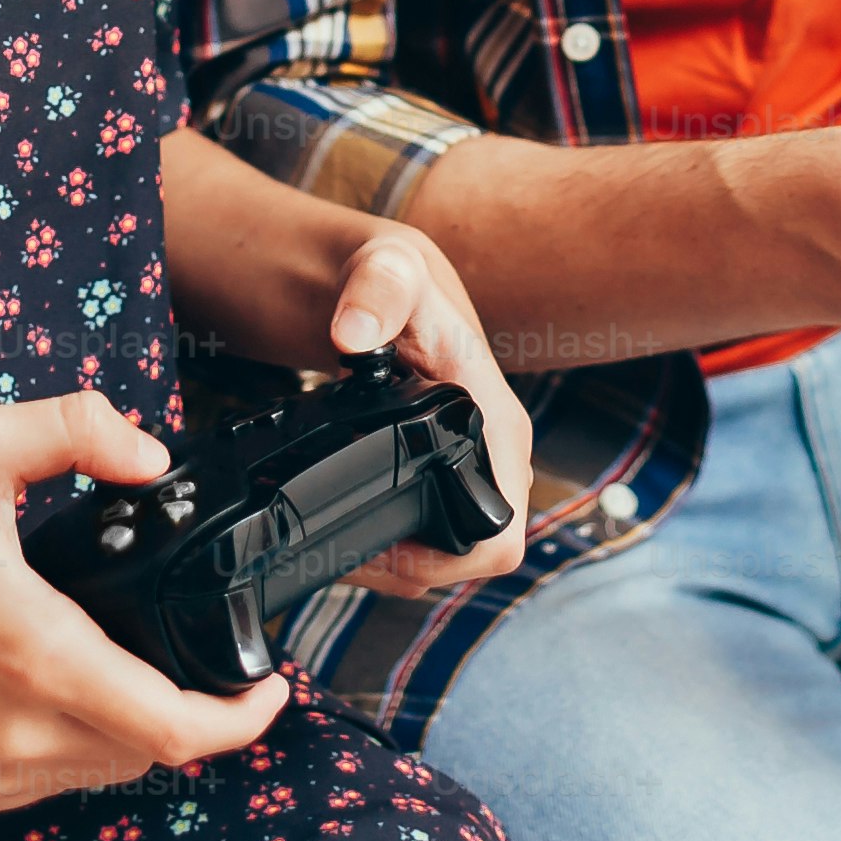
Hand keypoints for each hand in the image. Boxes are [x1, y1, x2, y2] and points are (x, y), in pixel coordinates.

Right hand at [0, 389, 282, 818]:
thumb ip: (81, 427)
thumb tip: (153, 457)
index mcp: (36, 655)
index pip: (175, 729)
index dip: (243, 721)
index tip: (273, 687)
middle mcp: (15, 731)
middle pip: (150, 748)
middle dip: (188, 703)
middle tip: (193, 647)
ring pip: (103, 769)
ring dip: (129, 723)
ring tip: (118, 654)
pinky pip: (50, 779)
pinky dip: (73, 741)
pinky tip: (53, 684)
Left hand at [314, 223, 532, 591]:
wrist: (380, 280)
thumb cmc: (392, 277)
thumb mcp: (386, 269)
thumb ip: (376, 292)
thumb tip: (353, 336)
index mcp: (497, 423)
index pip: (501, 532)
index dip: (449, 559)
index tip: (387, 547)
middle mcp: (495, 454)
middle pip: (473, 557)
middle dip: (411, 570)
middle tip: (345, 554)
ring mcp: (471, 467)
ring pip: (449, 554)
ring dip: (397, 565)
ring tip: (339, 548)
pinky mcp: (445, 473)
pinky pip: (431, 534)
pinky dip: (391, 545)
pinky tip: (347, 531)